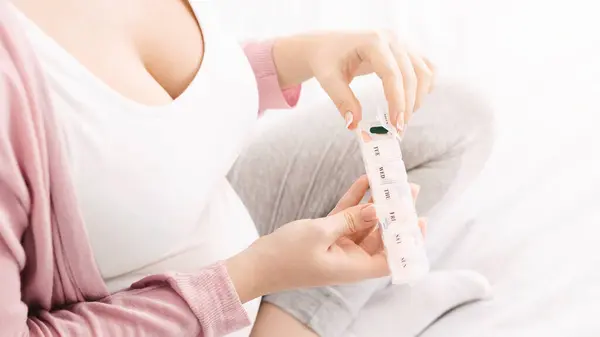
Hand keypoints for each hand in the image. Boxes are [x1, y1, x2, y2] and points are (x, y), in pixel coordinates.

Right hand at [226, 176, 426, 302]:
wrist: (256, 265)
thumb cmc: (286, 256)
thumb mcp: (320, 233)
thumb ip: (350, 219)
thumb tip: (376, 210)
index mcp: (353, 266)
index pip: (390, 258)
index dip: (407, 242)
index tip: (420, 221)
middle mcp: (349, 258)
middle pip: (380, 235)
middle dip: (394, 214)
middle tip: (408, 190)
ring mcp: (337, 246)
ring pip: (363, 222)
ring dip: (375, 203)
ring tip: (390, 181)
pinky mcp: (325, 235)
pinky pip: (345, 216)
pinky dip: (354, 200)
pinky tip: (364, 181)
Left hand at [273, 31, 435, 130]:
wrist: (328, 45)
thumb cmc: (326, 59)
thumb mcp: (328, 79)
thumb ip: (342, 100)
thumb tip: (354, 125)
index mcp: (372, 41)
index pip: (392, 73)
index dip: (397, 100)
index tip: (396, 124)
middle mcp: (392, 38)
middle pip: (411, 74)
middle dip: (408, 105)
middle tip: (398, 130)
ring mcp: (402, 42)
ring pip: (424, 71)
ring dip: (418, 97)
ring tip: (402, 118)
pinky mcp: (407, 50)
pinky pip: (426, 67)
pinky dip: (425, 85)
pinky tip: (413, 101)